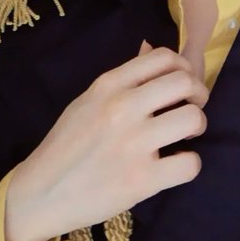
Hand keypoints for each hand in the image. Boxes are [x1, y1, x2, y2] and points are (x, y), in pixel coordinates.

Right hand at [5, 41, 208, 240]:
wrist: (40, 194)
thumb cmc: (67, 144)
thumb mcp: (89, 99)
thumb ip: (123, 78)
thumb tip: (150, 46)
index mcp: (110, 84)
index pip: (164, 57)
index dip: (184, 67)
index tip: (183, 84)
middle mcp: (123, 107)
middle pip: (185, 82)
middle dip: (199, 93)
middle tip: (192, 108)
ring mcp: (134, 143)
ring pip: (193, 118)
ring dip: (198, 126)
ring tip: (186, 136)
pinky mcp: (142, 180)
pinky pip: (190, 163)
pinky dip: (190, 164)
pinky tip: (176, 165)